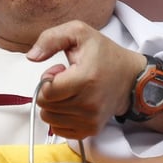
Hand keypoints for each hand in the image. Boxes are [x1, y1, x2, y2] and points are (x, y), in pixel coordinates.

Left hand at [26, 21, 146, 139]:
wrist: (130, 78)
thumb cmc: (105, 55)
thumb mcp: (78, 32)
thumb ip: (51, 39)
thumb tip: (32, 56)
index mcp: (85, 79)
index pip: (47, 92)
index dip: (47, 80)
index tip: (59, 71)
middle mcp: (89, 104)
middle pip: (46, 106)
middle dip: (49, 92)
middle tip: (66, 80)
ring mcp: (90, 120)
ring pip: (49, 119)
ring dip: (54, 104)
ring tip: (70, 91)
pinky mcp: (90, 130)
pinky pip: (59, 130)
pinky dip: (60, 117)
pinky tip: (72, 103)